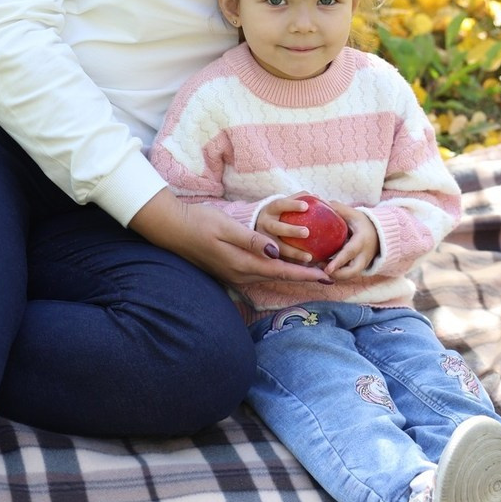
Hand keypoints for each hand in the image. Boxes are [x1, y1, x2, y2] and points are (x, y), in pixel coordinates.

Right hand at [130, 189, 327, 286]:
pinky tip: (282, 265)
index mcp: (243, 264)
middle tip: (328, 276)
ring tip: (312, 271)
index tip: (327, 278)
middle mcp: (241, 274)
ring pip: (270, 275)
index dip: (306, 275)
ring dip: (291, 274)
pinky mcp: (229, 269)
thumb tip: (277, 252)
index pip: (282, 272)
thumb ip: (253, 241)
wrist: (172, 229)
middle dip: (304, 277)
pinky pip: (259, 272)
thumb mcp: (227, 228)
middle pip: (279, 277)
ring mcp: (234, 274)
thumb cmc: (199, 223)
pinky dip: (275, 269)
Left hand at [255, 195, 377, 275]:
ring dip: (335, 275)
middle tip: (320, 269)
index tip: (326, 269)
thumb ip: (338, 209)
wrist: (379, 234)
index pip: (350, 253)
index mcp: (362, 241)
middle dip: (336, 274)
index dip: (338, 262)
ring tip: (320, 267)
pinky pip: (348, 275)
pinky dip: (337, 274)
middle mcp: (364, 256)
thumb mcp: (353, 214)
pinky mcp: (359, 269)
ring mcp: (363, 264)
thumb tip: (319, 200)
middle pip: (351, 272)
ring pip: (349, 276)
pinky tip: (324, 268)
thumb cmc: (363, 223)